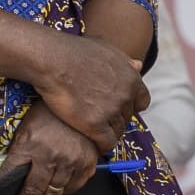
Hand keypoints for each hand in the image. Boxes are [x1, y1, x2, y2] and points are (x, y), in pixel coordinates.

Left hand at [0, 103, 98, 194]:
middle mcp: (50, 156)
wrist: (80, 97)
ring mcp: (71, 160)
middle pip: (35, 192)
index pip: (12, 178)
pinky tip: (61, 188)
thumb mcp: (26, 128)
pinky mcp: (88, 161)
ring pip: (56, 193)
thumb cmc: (49, 113)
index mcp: (30, 146)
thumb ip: (20, 151)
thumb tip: (12, 176)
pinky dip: (67, 190)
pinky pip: (76, 186)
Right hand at [31, 32, 148, 152]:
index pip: (142, 102)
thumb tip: (138, 65)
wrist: (53, 60)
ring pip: (117, 132)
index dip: (129, 107)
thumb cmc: (74, 51)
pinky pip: (106, 143)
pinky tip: (91, 143)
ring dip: (106, 133)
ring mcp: (111, 110)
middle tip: (98, 119)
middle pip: (127, 118)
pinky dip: (100, 146)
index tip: (116, 109)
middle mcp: (126, 95)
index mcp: (132, 78)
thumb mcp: (106, 49)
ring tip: (91, 131)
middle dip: (114, 119)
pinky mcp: (95, 124)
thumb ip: (124, 61)